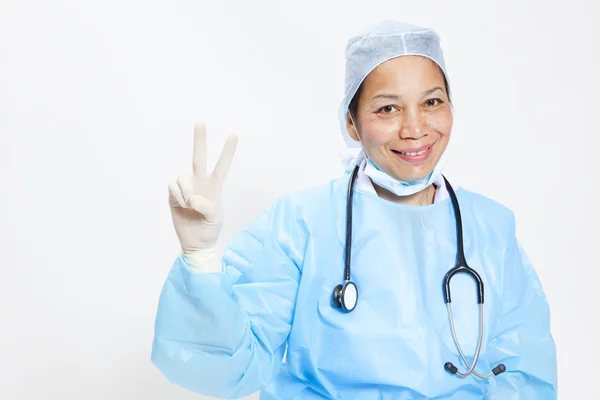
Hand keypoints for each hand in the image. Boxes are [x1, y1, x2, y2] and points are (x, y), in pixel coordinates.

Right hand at [168, 122, 237, 252]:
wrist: (195, 242)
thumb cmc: (209, 228)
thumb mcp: (215, 218)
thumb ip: (207, 206)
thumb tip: (193, 197)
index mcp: (215, 186)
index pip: (222, 166)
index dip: (228, 151)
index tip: (234, 135)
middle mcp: (200, 182)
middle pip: (198, 157)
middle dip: (199, 140)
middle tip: (200, 122)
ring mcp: (186, 187)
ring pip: (182, 176)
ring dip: (186, 189)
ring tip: (190, 204)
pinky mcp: (173, 194)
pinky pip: (172, 186)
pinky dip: (177, 195)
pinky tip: (181, 205)